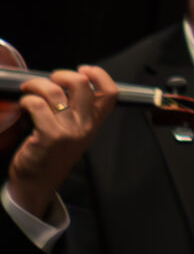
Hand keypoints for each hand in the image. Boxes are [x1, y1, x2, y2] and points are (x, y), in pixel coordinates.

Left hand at [7, 65, 114, 219]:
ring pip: (54, 91)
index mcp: (93, 124)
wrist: (37, 184)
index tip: (83, 70)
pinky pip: (36, 104)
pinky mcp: (49, 136)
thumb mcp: (74, 134)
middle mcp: (85, 126)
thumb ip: (76, 112)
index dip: (99, 74)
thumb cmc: (51, 156)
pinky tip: (23, 106)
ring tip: (28, 91)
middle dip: (61, 75)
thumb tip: (61, 85)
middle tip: (49, 81)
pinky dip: (26, 100)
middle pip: (82, 84)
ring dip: (35, 85)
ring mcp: (68, 131)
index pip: (110, 93)